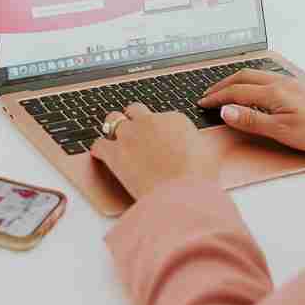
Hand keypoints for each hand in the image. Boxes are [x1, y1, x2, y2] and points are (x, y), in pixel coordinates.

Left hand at [90, 104, 219, 199]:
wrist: (182, 194)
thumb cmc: (198, 179)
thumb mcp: (206, 155)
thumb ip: (193, 146)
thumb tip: (191, 151)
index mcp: (175, 119)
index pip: (161, 116)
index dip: (157, 128)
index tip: (157, 139)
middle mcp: (151, 121)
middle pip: (135, 110)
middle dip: (133, 120)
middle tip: (135, 134)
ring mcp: (130, 135)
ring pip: (113, 119)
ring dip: (113, 128)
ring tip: (115, 140)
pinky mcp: (114, 152)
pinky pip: (98, 144)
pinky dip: (99, 149)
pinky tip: (101, 155)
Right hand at [197, 69, 304, 152]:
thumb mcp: (282, 130)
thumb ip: (252, 120)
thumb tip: (225, 110)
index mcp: (272, 92)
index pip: (235, 92)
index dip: (216, 98)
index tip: (202, 104)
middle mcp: (280, 82)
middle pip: (243, 77)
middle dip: (222, 85)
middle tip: (208, 94)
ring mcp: (291, 83)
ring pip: (256, 75)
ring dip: (237, 80)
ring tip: (227, 88)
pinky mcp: (300, 87)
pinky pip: (268, 77)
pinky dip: (253, 80)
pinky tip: (257, 89)